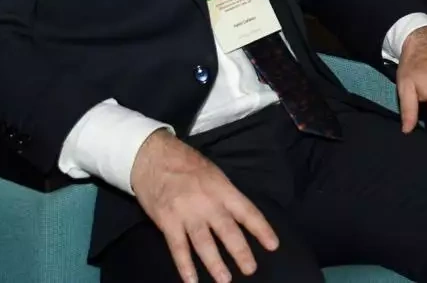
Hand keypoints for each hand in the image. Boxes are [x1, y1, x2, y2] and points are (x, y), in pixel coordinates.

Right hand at [131, 130, 278, 282]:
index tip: (273, 245)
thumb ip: (224, 194)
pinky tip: (192, 280)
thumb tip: (237, 215)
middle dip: (240, 251)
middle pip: (228, 231)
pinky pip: (178, 248)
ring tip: (225, 280)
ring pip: (204, 243)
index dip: (261, 229)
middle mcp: (208, 203)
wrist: (153, 156)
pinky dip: (185, 266)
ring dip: (215, 263)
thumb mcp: (213, 172)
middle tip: (250, 269)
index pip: (247, 211)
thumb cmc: (186, 163)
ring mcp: (187, 213)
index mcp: (223, 189)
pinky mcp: (168, 222)